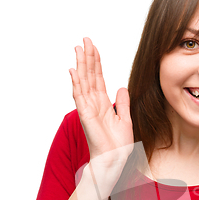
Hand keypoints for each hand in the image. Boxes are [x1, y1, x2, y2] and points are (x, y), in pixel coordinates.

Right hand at [69, 37, 133, 168]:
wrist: (115, 159)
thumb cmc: (118, 145)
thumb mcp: (125, 119)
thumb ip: (123, 103)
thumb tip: (121, 87)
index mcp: (103, 103)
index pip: (98, 78)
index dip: (96, 62)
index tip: (94, 47)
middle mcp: (93, 103)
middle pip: (89, 75)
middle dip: (87, 57)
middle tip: (85, 39)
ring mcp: (88, 108)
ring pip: (83, 82)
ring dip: (81, 65)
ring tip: (78, 48)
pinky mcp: (85, 115)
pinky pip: (79, 96)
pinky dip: (76, 83)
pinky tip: (73, 71)